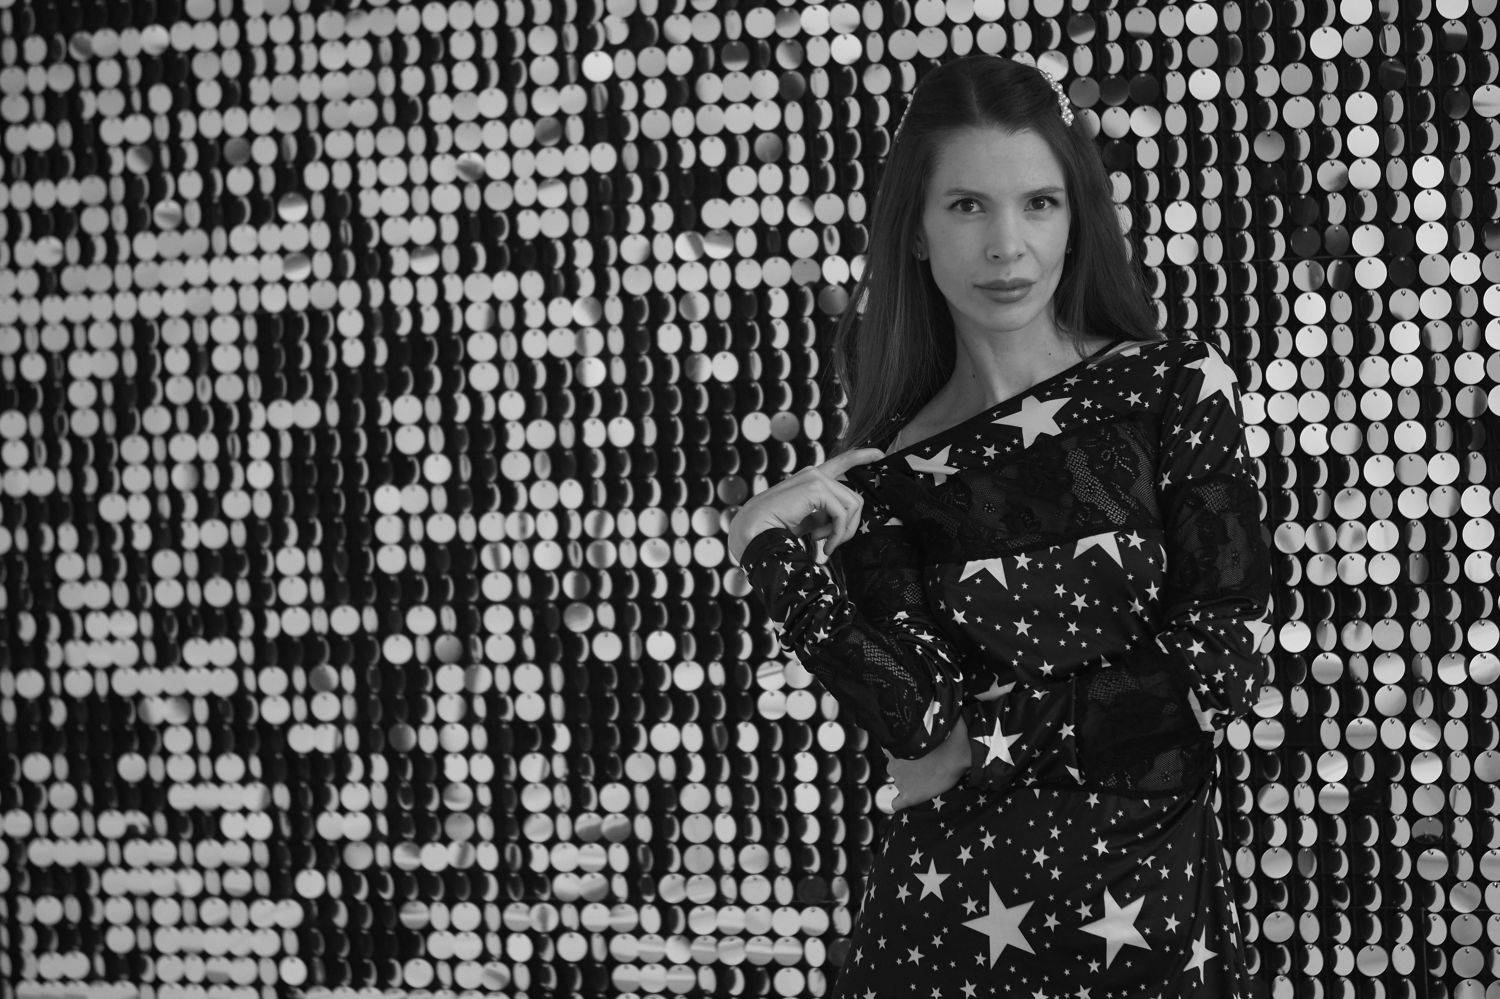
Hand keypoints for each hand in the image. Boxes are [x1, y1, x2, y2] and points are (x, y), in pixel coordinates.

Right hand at [728, 446, 887, 562]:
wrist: (753, 531)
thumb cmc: (775, 528)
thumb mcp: (807, 519)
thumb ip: (825, 514)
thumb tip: (846, 521)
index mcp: (811, 479)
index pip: (841, 462)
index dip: (861, 456)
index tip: (879, 455)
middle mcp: (814, 473)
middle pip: (854, 498)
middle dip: (849, 527)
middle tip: (830, 544)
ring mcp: (815, 477)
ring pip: (853, 506)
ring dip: (842, 532)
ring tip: (824, 545)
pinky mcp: (816, 487)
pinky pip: (842, 514)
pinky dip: (837, 534)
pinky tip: (823, 544)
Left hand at [884, 714, 970, 810]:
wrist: (956, 753)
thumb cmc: (944, 733)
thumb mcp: (929, 720)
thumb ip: (921, 718)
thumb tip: (928, 701)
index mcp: (892, 746)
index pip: (889, 748)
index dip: (901, 750)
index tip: (914, 751)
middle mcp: (891, 764)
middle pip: (894, 766)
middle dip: (905, 766)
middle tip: (923, 764)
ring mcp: (899, 781)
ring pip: (897, 781)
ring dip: (906, 781)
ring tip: (924, 778)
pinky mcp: (909, 796)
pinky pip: (895, 804)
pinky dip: (900, 802)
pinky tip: (909, 799)